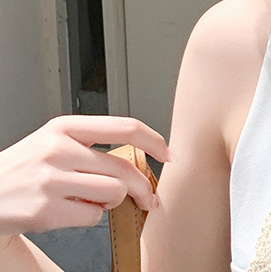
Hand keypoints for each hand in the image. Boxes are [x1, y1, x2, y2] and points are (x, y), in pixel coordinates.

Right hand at [0, 115, 170, 238]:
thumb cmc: (28, 167)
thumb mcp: (56, 141)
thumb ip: (93, 144)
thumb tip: (141, 158)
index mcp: (65, 127)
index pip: (124, 127)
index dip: (153, 140)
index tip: (168, 153)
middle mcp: (59, 150)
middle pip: (123, 168)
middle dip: (143, 186)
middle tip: (149, 196)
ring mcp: (51, 180)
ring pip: (112, 193)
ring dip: (111, 202)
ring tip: (93, 199)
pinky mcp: (45, 211)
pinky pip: (91, 216)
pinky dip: (90, 216)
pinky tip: (71, 210)